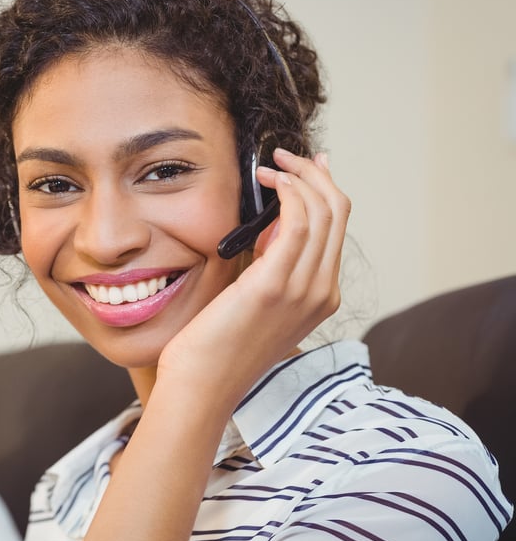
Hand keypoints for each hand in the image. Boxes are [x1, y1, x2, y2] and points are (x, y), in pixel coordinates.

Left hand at [157, 149, 351, 405]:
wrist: (202, 384)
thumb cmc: (217, 345)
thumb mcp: (255, 300)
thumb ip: (270, 266)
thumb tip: (270, 225)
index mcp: (321, 297)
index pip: (337, 228)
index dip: (324, 188)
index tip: (303, 166)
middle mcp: (321, 293)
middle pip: (338, 213)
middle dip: (314, 174)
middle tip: (284, 156)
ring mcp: (303, 290)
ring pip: (323, 211)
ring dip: (298, 177)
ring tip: (269, 166)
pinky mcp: (275, 285)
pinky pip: (299, 222)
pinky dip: (289, 193)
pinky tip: (271, 182)